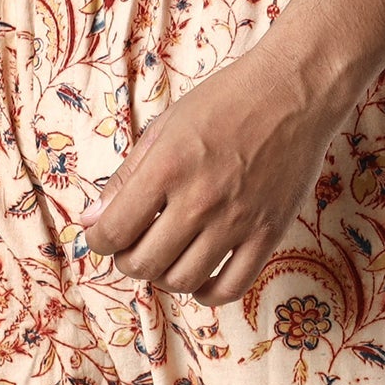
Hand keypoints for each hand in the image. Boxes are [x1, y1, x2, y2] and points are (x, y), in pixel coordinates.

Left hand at [79, 46, 351, 306]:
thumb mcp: (166, 126)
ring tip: (167, 258)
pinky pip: (231, 287)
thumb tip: (89, 220)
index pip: (115, 231)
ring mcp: (236, 221)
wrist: (295, 91)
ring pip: (183, 281)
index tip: (104, 236)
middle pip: (145, 264)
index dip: (99, 242)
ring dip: (165, 277)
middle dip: (129, 262)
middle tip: (135, 248)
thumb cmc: (227, 101)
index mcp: (168, 167)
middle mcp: (200, 199)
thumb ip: (127, 176)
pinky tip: (201, 279)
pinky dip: (208, 293)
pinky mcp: (268, 234)